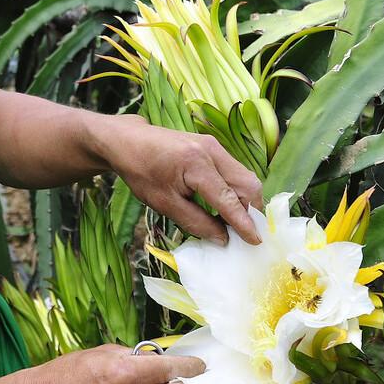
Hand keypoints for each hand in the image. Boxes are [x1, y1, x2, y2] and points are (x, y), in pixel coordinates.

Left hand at [99, 114, 263, 244]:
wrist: (128, 141)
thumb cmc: (141, 172)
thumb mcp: (164, 203)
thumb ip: (195, 222)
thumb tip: (223, 238)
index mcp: (197, 165)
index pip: (229, 199)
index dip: (244, 223)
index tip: (256, 242)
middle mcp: (212, 151)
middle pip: (248, 184)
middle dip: (251, 211)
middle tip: (242, 233)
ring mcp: (215, 145)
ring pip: (244, 177)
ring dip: (244, 201)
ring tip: (231, 222)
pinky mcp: (213, 146)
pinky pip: (234, 171)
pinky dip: (235, 191)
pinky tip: (223, 206)